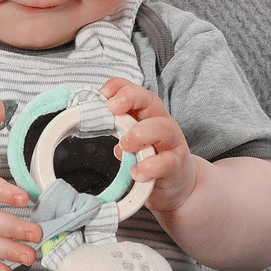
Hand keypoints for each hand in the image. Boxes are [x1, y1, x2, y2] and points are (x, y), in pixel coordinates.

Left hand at [100, 78, 196, 214]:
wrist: (175, 183)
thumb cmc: (149, 157)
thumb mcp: (131, 141)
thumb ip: (117, 131)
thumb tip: (93, 124)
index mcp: (146, 114)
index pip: (134, 91)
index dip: (119, 87)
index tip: (103, 93)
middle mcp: (161, 122)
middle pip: (151, 100)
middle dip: (131, 98)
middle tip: (112, 108)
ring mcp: (172, 142)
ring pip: (163, 128)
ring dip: (140, 133)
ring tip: (124, 145)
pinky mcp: (177, 164)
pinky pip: (167, 162)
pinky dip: (150, 166)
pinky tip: (136, 172)